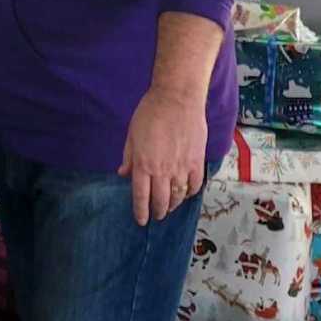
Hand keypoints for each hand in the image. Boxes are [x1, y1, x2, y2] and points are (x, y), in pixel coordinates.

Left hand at [118, 87, 206, 225]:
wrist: (177, 99)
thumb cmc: (150, 113)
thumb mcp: (131, 135)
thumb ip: (129, 157)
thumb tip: (123, 174)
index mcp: (143, 165)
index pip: (141, 196)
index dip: (141, 212)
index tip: (141, 220)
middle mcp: (162, 171)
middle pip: (161, 201)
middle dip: (158, 212)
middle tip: (157, 216)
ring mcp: (181, 168)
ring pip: (179, 196)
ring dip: (174, 205)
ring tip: (170, 207)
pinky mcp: (197, 161)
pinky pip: (194, 185)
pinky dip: (190, 193)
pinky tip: (186, 193)